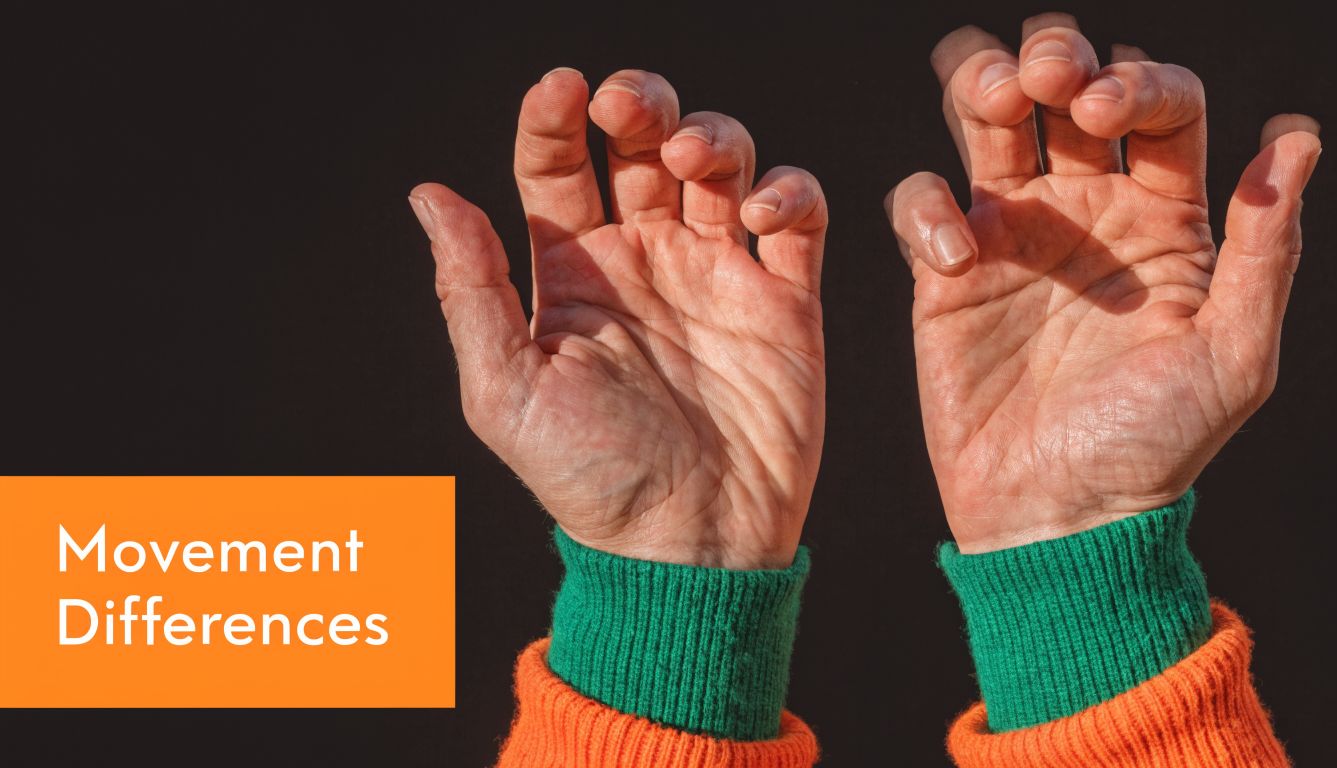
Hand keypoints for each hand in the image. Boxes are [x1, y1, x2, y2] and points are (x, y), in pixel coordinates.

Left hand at [409, 68, 826, 568]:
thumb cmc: (589, 483)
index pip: (555, 168)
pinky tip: (758, 216)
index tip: (561, 89)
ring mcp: (716, 275)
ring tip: (694, 162)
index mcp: (571, 273)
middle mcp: (643, 261)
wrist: (690, 549)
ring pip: (723, 163)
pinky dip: (787, 192)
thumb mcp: (506, 393)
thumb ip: (471, 290)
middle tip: (631, 108)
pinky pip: (798, 218)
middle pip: (642, 146)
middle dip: (641, 104)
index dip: (554, 118)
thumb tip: (428, 195)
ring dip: (713, 136)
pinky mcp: (783, 302)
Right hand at [886, 14, 1320, 552]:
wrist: (1058, 516)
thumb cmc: (1153, 448)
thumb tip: (1296, 140)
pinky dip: (927, 210)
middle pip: (1066, 90)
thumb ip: (1265, 252)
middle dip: (1052, 56)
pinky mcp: (945, 275)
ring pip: (986, 121)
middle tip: (1042, 74)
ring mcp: (1012, 236)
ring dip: (981, 84)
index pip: (1160, 109)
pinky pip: (922, 204)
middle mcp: (1087, 211)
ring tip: (991, 94)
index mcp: (1166, 220)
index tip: (1104, 108)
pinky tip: (955, 258)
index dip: (1137, 81)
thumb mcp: (1234, 358)